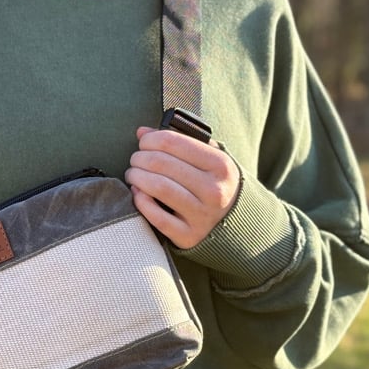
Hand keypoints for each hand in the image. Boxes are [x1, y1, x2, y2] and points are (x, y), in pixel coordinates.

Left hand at [124, 126, 240, 248]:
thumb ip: (178, 142)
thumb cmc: (214, 182)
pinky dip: (141, 202)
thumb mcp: (208, 158)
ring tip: (133, 174)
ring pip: (158, 187)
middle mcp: (214, 190)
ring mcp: (202, 215)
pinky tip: (137, 193)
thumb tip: (142, 132)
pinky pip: (157, 217)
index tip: (143, 143)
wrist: (234, 220)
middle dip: (140, 158)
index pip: (173, 142)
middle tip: (135, 160)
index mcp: (220, 165)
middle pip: (161, 164)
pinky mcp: (189, 236)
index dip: (150, 140)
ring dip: (137, 177)